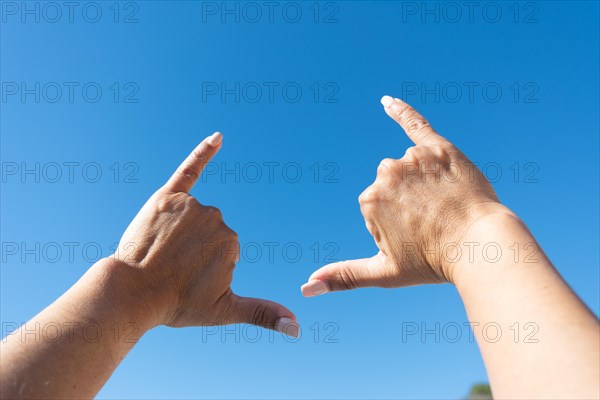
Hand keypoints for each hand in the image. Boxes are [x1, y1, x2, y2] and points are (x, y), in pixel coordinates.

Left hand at [113, 132, 297, 335]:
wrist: (131, 293)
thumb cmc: (176, 304)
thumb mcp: (225, 311)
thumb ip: (263, 314)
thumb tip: (298, 329)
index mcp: (231, 242)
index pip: (224, 250)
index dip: (205, 268)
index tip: (187, 280)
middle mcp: (215, 218)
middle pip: (210, 231)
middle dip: (194, 250)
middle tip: (171, 269)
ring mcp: (191, 205)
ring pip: (195, 215)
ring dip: (181, 232)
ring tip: (161, 253)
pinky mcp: (169, 195)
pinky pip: (190, 169)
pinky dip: (204, 152)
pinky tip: (218, 137)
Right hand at [302, 96, 514, 295]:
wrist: (480, 247)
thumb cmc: (432, 262)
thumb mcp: (383, 273)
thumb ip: (343, 277)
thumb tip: (305, 288)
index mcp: (368, 200)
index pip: (377, 207)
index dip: (397, 225)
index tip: (416, 238)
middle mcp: (386, 173)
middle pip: (391, 185)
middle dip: (408, 203)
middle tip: (433, 223)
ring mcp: (412, 158)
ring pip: (410, 167)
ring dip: (423, 183)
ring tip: (446, 205)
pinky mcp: (438, 147)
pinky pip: (415, 124)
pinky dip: (401, 111)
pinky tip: (387, 102)